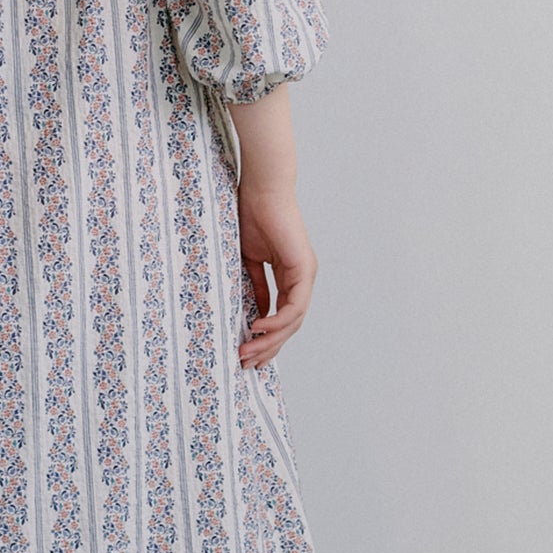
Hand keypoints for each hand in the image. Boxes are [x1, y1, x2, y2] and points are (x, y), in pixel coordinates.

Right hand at [237, 182, 315, 366]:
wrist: (260, 191)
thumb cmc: (251, 217)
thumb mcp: (248, 261)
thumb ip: (255, 286)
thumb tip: (256, 313)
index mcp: (290, 276)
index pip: (283, 316)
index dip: (267, 338)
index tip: (247, 352)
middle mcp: (302, 278)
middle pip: (290, 325)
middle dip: (268, 347)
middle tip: (246, 362)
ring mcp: (306, 274)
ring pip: (293, 320)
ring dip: (271, 340)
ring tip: (248, 351)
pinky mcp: (303, 269)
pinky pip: (294, 306)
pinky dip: (277, 321)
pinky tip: (258, 328)